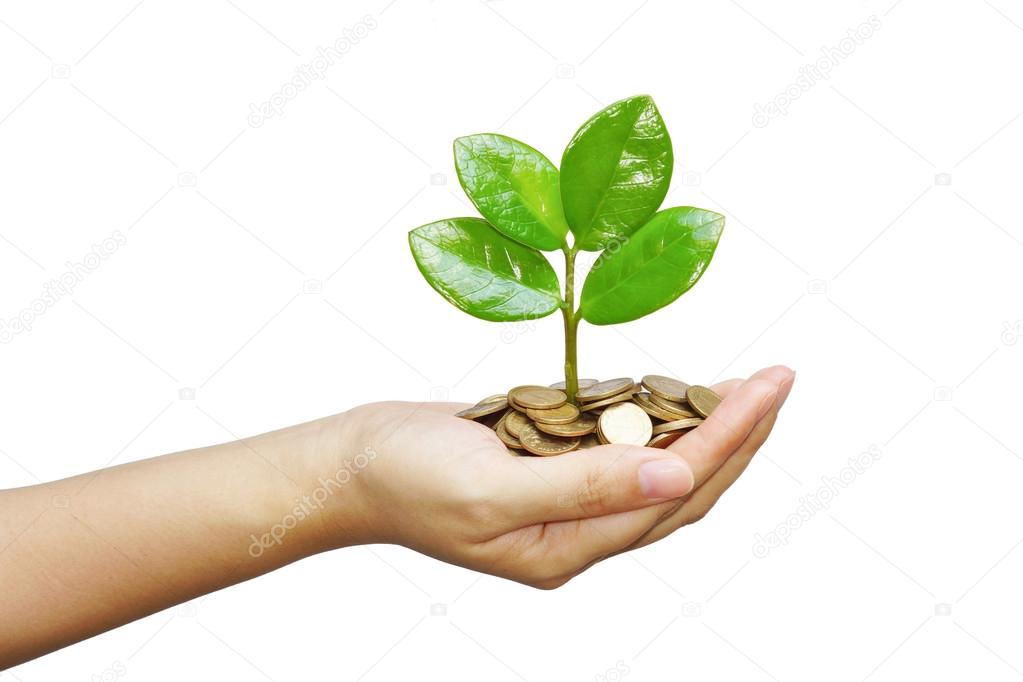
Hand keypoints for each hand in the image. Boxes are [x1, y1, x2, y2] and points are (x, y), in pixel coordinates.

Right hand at [323, 366, 794, 588]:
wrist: (350, 466)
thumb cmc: (406, 479)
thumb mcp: (491, 487)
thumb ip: (585, 486)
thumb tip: (678, 478)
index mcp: (568, 546)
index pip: (674, 493)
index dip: (729, 438)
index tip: (770, 386)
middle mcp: (577, 530)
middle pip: (682, 486)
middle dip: (737, 432)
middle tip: (779, 379)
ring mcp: (564, 500)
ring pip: (656, 467)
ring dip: (703, 426)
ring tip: (747, 385)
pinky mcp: (548, 468)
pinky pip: (618, 447)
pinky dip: (652, 419)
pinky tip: (674, 392)